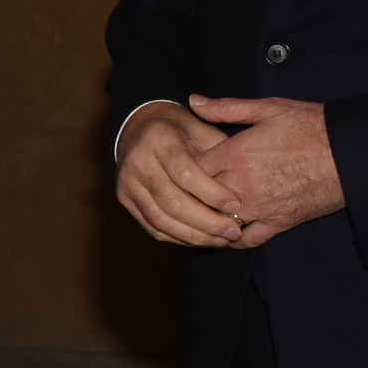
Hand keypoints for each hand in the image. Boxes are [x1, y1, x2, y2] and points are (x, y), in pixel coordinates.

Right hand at [114, 100, 242, 247]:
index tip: (236, 206)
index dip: (212, 193)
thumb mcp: (201, 129)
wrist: (139, 127)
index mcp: (158, 138)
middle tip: (233, 231)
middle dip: (206, 222)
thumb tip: (242, 185)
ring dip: (194, 235)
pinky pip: (153, 227)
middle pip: (172, 202)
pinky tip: (201, 239)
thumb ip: (219, 153)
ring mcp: (127, 183)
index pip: (185, 173)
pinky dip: (179, 237)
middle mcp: (138, 161)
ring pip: (161, 220)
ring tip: (221, 240)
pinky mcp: (125, 200)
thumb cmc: (180, 129)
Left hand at [191, 95, 344, 246]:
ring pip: (219, 221)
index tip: (180, 166)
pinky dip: (233, 240)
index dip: (182, 168)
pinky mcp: (279, 222)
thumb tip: (194, 101)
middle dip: (190, 195)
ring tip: (200, 213)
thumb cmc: (311, 126)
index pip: (191, 168)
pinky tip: (227, 234)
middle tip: (183, 193)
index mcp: (237, 153)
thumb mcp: (269, 108)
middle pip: (200, 198)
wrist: (350, 153)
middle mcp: (243, 184)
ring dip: (208, 218)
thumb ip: (227, 107)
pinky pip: (248, 240)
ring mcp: (261, 206)